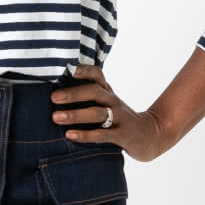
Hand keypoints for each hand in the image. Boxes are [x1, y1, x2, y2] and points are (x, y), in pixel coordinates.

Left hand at [50, 64, 171, 161]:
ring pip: (97, 113)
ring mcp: (120, 118)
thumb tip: (52, 93)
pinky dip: (85, 135)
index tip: (67, 69)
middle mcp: (113, 101)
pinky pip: (103, 134)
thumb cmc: (119, 118)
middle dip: (73, 94)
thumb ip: (88, 97)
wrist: (151, 135)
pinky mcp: (123, 135)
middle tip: (53, 98)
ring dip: (75, 115)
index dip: (83, 70)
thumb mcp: (107, 104)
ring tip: (56, 117)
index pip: (97, 74)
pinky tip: (70, 135)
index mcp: (107, 92)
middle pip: (94, 92)